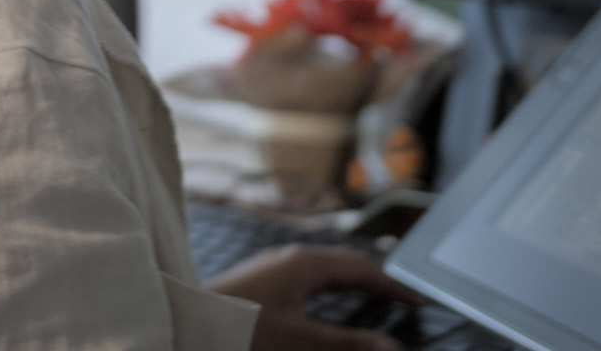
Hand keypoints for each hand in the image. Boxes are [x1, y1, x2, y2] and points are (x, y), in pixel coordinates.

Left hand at [204, 244, 422, 350]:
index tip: (415, 300)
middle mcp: (289, 259)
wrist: (185, 326)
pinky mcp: (258, 283)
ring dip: (349, 287)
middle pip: (344, 265)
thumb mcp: (301, 342)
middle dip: (373, 282)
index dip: (392, 285)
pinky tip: (324, 310)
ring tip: (370, 303)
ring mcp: (271, 268)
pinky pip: (304, 281)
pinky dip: (326, 293)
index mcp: (305, 264)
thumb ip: (348, 345)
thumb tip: (390, 347)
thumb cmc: (238, 330)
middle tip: (399, 301)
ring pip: (322, 272)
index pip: (362, 268)